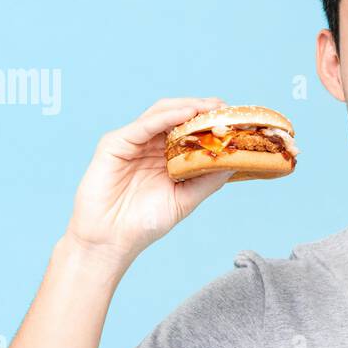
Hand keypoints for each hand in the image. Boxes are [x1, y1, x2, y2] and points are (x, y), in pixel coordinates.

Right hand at [64, 97, 238, 264]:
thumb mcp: (185, 199)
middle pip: (176, 116)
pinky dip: (166, 117)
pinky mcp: (114, 144)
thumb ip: (208, 180)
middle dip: (201, 109)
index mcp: (164, 156)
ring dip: (187, 107)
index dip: (209, 121)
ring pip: (160, 113)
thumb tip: (235, 161)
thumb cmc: (144, 223)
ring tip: (210, 107)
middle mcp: (148, 145)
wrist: (111, 241)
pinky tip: (186, 114)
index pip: (188, 130)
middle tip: (224, 108)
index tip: (234, 118)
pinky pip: (143, 125)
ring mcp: (131, 142)